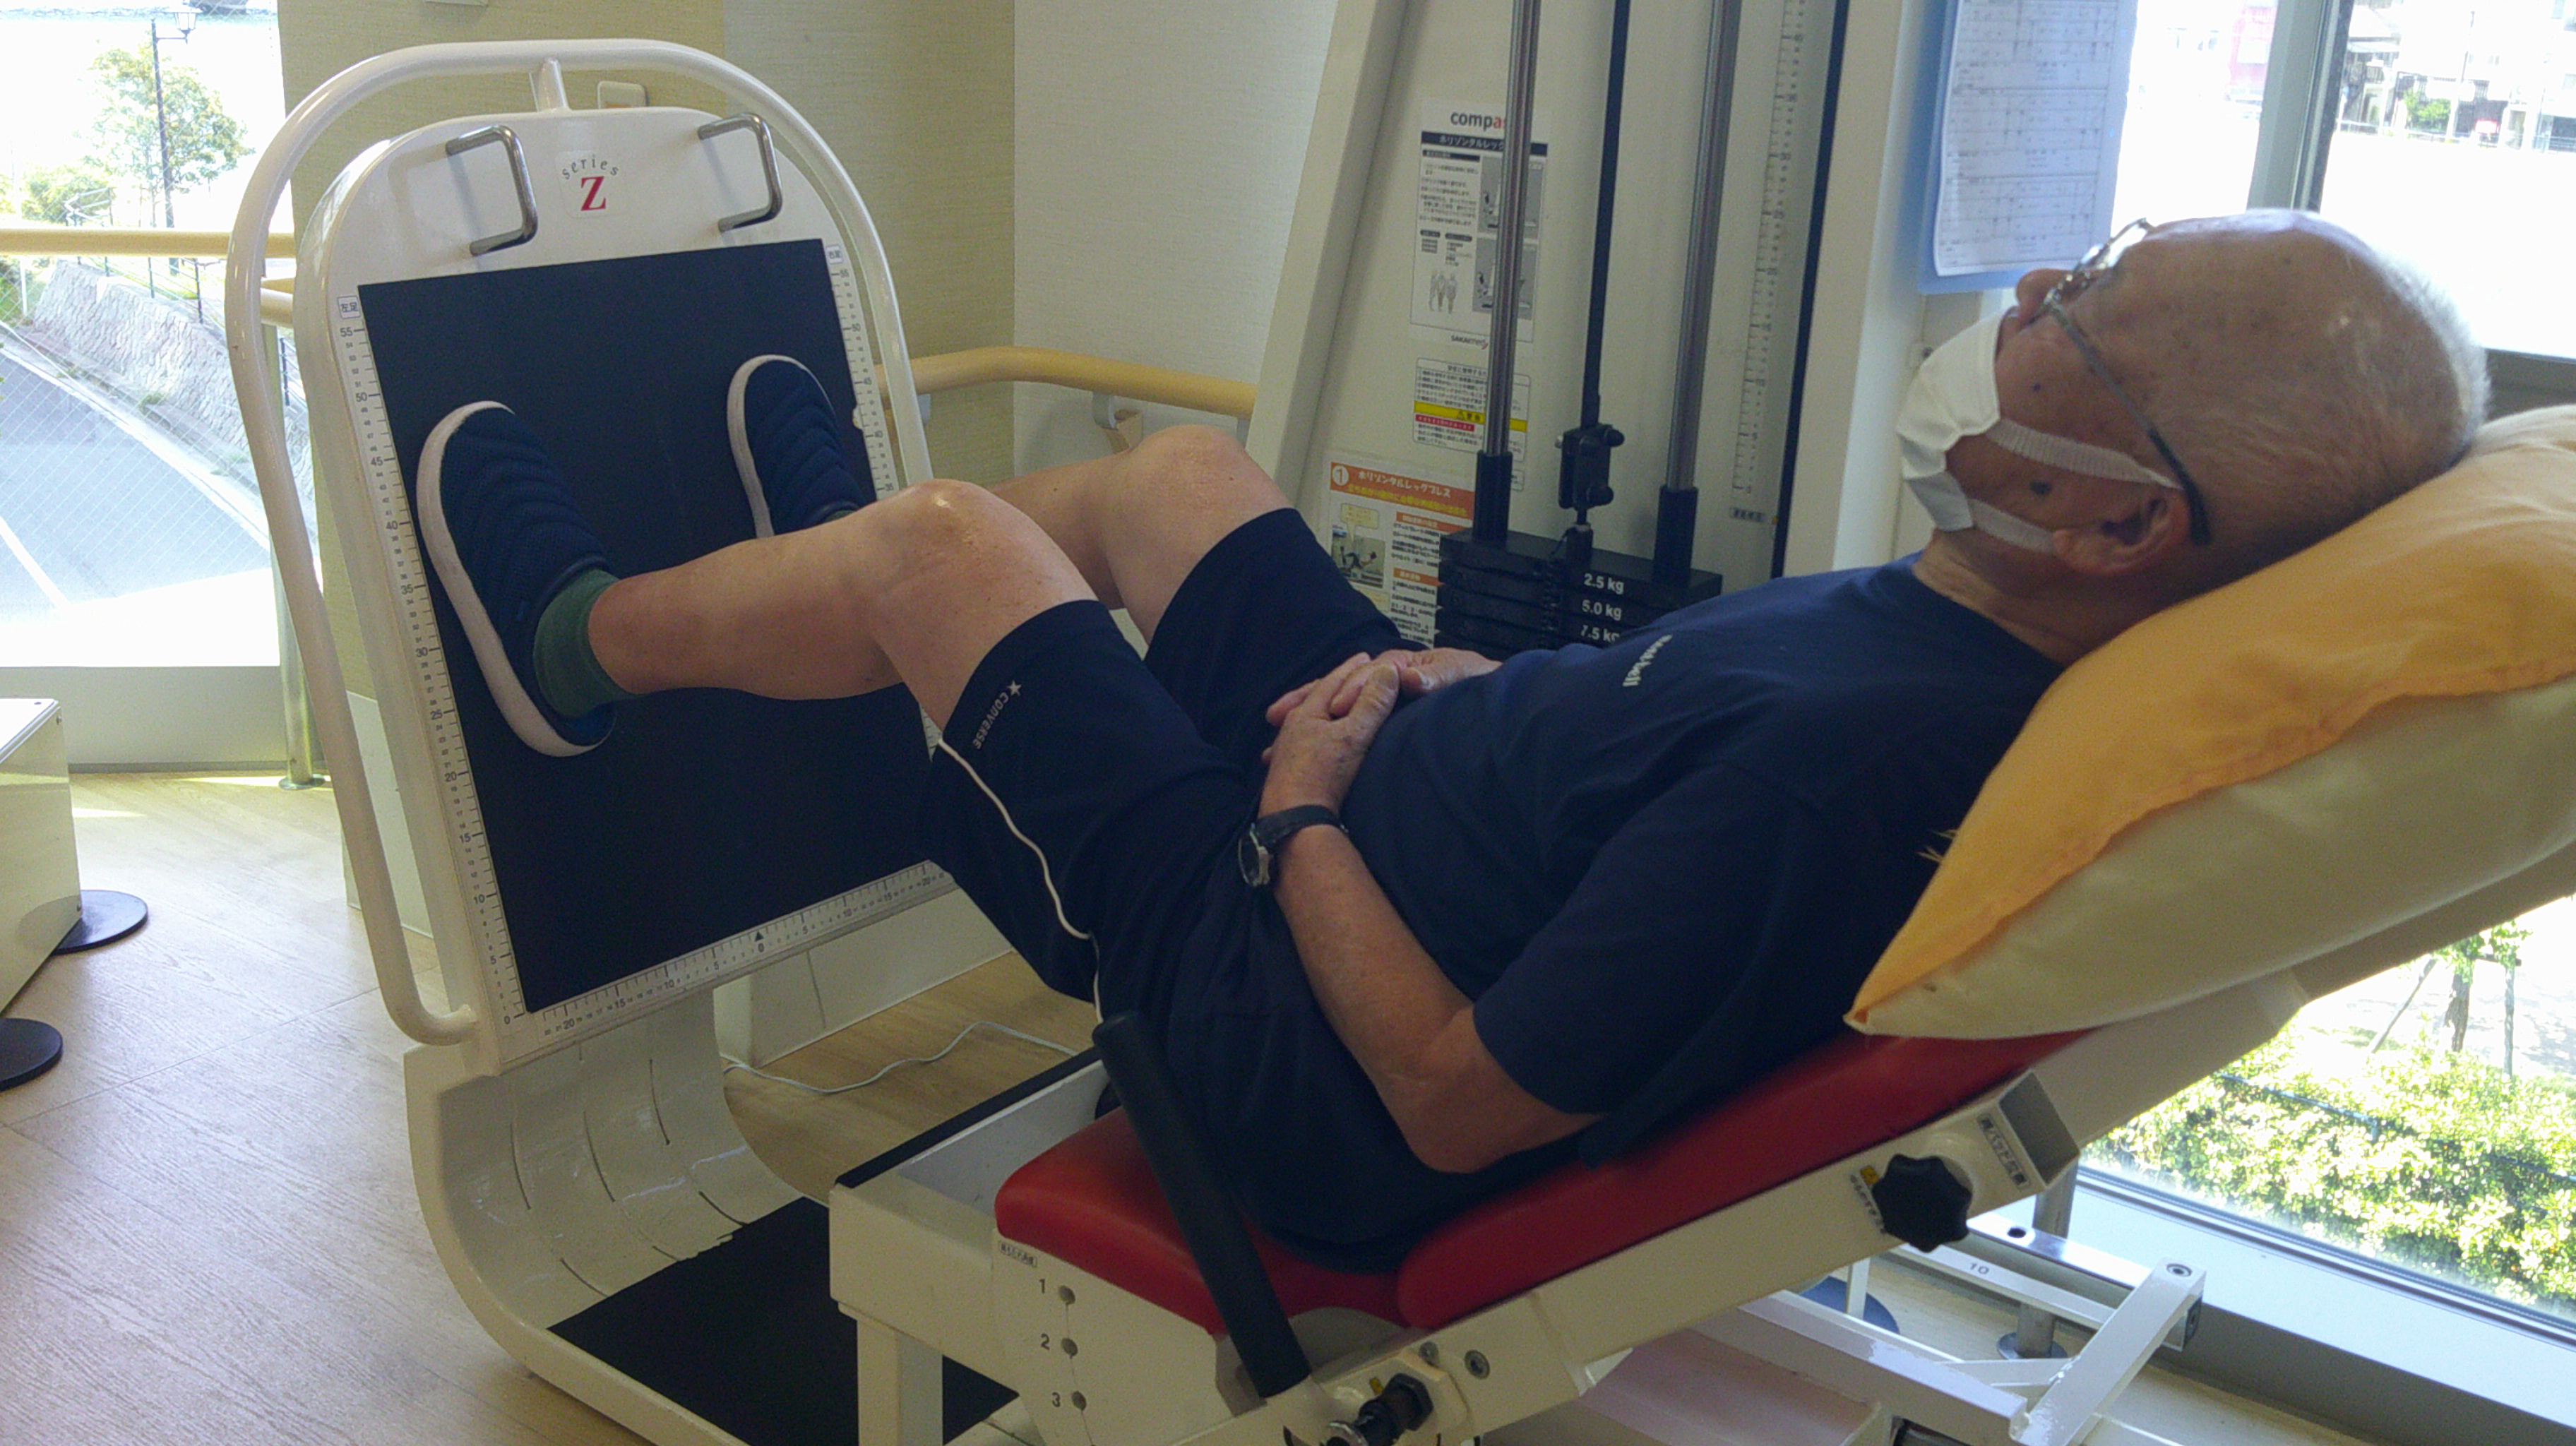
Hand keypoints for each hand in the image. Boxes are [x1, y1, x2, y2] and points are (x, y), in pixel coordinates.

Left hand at [1260, 652, 1402, 813]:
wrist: (1294, 821)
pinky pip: (1302, 746)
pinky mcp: (1287, 775)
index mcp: (1306, 713)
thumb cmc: (1322, 776)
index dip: (1352, 669)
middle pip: (1314, 700)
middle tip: (1348, 677)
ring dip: (1319, 713)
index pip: (1332, 682)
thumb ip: (1372, 704)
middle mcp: (1291, 729)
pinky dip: (1312, 739)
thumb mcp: (1354, 735)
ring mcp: (1286, 752)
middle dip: (1333, 687)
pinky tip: (1313, 749)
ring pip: (1305, 723)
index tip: (1365, 658)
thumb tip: (1387, 670)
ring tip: (1329, 709)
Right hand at [1264, 646, 1495, 726]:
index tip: (1336, 708)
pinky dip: (1310, 738)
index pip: (1365, 676)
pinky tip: (1288, 755)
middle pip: (1333, 689)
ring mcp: (1372, 702)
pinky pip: (1334, 727)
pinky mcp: (1369, 721)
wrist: (1490, 695)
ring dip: (1298, 721)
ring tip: (1270, 739)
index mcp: (1396, 665)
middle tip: (1276, 717)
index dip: (1350, 690)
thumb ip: (1436, 676)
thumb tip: (1407, 676)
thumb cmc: (1474, 681)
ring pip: (1326, 708)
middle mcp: (1379, 680)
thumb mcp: (1458, 674)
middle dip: (1303, 701)